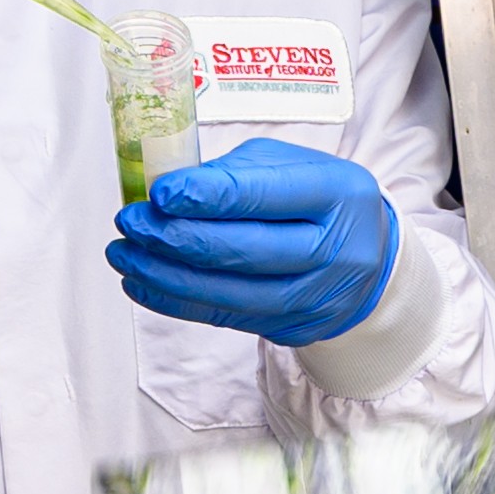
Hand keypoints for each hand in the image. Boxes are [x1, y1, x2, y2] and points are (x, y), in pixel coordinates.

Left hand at [111, 136, 402, 348]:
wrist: (370, 258)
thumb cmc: (319, 202)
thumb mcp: (290, 166)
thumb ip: (234, 174)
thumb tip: (167, 194)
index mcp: (335, 193)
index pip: (264, 196)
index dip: (206, 196)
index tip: (159, 193)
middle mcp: (334, 249)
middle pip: (244, 249)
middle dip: (176, 237)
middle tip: (131, 222)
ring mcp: (315, 296)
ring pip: (230, 292)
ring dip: (166, 275)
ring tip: (124, 255)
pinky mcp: (293, 327)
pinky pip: (225, 317)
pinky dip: (176, 302)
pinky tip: (143, 284)